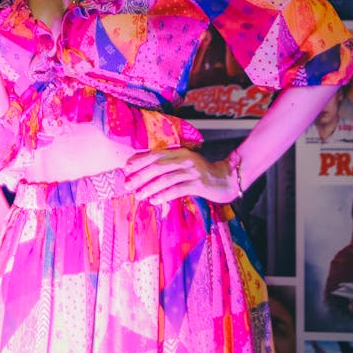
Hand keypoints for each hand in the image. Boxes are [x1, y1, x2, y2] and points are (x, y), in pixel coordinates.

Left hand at [123, 147, 239, 204]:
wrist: (226, 179)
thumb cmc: (201, 173)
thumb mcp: (184, 164)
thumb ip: (168, 164)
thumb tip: (143, 168)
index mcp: (179, 151)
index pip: (156, 153)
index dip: (140, 160)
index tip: (126, 168)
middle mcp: (185, 158)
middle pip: (158, 166)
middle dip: (141, 175)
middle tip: (128, 184)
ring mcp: (192, 171)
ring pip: (166, 178)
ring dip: (150, 187)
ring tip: (138, 195)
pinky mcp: (198, 184)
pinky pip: (177, 190)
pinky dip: (164, 195)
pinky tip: (154, 200)